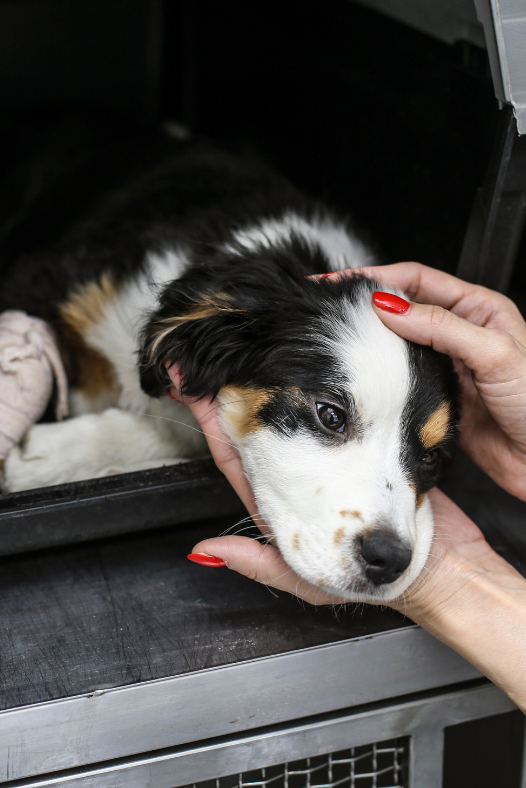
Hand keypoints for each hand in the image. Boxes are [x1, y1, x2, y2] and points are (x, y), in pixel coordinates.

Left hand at [165, 365, 519, 616]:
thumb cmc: (379, 581)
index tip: (192, 392)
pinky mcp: (369, 440)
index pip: (237, 458)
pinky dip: (329, 385)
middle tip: (208, 362)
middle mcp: (307, 474)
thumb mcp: (312, 583)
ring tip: (246, 352)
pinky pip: (345, 407)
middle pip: (259, 426)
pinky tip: (315, 361)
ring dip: (270, 382)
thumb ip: (260, 565)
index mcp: (286, 502)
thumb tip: (206, 549)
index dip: (214, 426)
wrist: (442, 565)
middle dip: (232, 394)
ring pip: (300, 412)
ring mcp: (337, 455)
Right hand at [352, 262, 525, 501]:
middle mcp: (460, 333)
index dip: (376, 278)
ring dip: (370, 342)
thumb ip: (441, 327)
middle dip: (365, 306)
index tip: (340, 283)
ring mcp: (447, 366)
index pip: (417, 281)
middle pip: (403, 309)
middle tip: (328, 310)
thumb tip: (391, 308)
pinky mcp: (436, 397)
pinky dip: (381, 378)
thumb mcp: (494, 354)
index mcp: (479, 309)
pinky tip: (363, 377)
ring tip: (335, 339)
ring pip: (398, 346)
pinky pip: (401, 381)